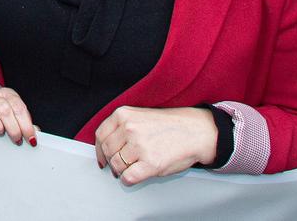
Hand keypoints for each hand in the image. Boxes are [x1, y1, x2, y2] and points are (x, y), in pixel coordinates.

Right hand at [0, 86, 36, 146]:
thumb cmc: (4, 113)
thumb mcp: (17, 115)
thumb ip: (26, 124)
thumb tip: (36, 133)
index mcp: (10, 96)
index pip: (19, 108)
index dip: (26, 126)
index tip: (30, 140)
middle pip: (4, 110)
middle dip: (13, 129)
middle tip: (16, 140)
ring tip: (0, 133)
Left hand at [93, 106, 218, 185]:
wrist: (196, 131)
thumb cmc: (171, 126)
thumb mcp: (140, 116)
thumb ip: (122, 127)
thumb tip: (107, 146)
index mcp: (124, 115)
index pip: (100, 135)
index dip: (100, 150)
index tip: (102, 158)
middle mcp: (129, 129)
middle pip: (107, 151)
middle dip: (112, 161)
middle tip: (120, 166)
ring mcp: (139, 146)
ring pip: (117, 165)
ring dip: (121, 171)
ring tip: (132, 169)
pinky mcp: (151, 163)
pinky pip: (129, 177)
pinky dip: (129, 180)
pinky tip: (136, 175)